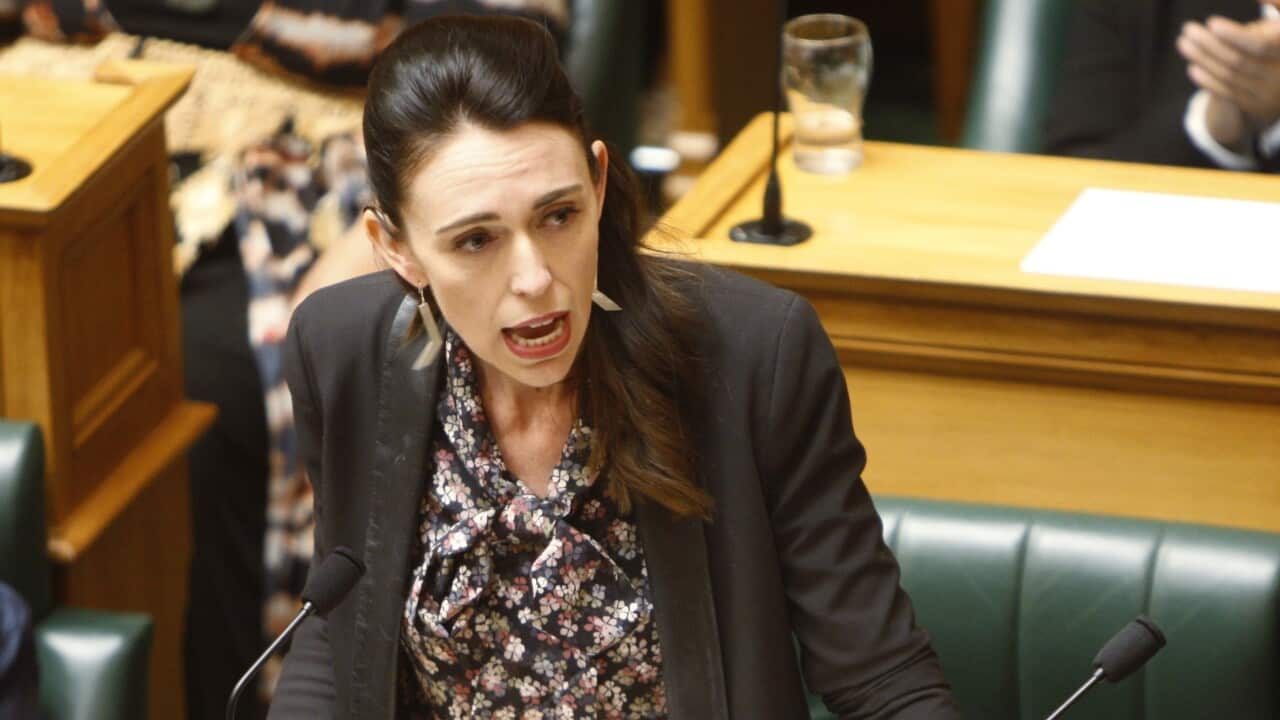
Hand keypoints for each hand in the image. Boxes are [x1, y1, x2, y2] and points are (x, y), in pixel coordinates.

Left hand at [1177, 15, 1279, 143]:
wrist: (1279, 86)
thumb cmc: (1271, 49)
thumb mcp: (1271, 36)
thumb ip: (1257, 31)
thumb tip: (1228, 28)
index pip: (1260, 45)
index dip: (1235, 35)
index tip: (1211, 23)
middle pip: (1238, 61)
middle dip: (1210, 43)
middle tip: (1188, 29)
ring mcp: (1269, 94)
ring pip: (1229, 76)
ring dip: (1202, 58)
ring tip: (1183, 43)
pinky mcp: (1255, 107)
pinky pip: (1227, 93)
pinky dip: (1207, 80)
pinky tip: (1192, 67)